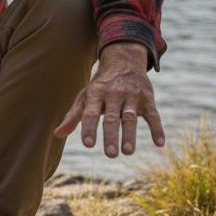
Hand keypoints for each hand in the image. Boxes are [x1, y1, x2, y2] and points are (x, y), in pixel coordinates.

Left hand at [52, 41, 164, 157]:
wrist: (124, 61)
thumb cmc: (100, 85)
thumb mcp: (85, 96)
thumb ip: (73, 116)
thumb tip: (56, 135)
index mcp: (95, 93)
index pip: (90, 112)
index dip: (89, 128)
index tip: (88, 144)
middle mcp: (114, 94)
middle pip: (111, 117)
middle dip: (111, 135)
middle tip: (110, 154)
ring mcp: (132, 96)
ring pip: (130, 117)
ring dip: (130, 135)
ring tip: (127, 152)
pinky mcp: (147, 99)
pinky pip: (154, 115)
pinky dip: (157, 129)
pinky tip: (159, 144)